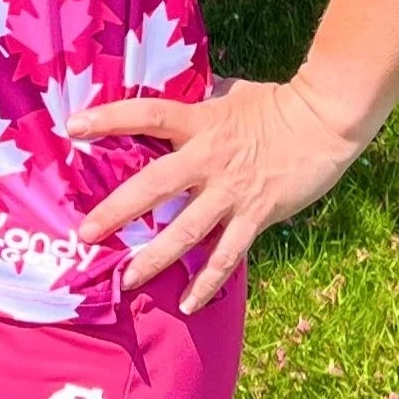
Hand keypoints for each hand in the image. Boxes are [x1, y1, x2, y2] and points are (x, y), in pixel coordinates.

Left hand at [66, 72, 365, 312]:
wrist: (326, 122)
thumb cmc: (278, 103)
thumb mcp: (231, 94)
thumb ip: (200, 103)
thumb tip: (178, 94)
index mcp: (199, 122)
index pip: (146, 115)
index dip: (109, 118)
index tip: (72, 126)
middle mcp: (208, 158)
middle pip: (154, 185)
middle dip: (118, 211)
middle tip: (86, 233)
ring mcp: (231, 191)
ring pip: (186, 230)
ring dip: (155, 257)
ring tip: (126, 279)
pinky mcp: (256, 215)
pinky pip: (226, 255)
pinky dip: (207, 282)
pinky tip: (188, 304)